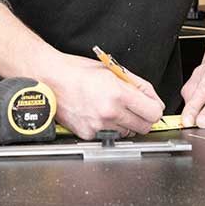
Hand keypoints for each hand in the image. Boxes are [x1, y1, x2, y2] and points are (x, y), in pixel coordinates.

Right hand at [41, 53, 164, 139]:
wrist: (51, 79)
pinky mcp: (88, 134)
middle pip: (144, 127)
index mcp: (118, 93)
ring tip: (111, 109)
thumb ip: (137, 85)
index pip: (153, 112)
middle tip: (133, 108)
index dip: (154, 109)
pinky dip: (107, 128)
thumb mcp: (112, 70)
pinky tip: (98, 114)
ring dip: (125, 124)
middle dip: (142, 117)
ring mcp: (98, 126)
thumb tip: (153, 99)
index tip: (150, 106)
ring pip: (128, 133)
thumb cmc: (77, 71)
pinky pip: (109, 136)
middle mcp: (109, 112)